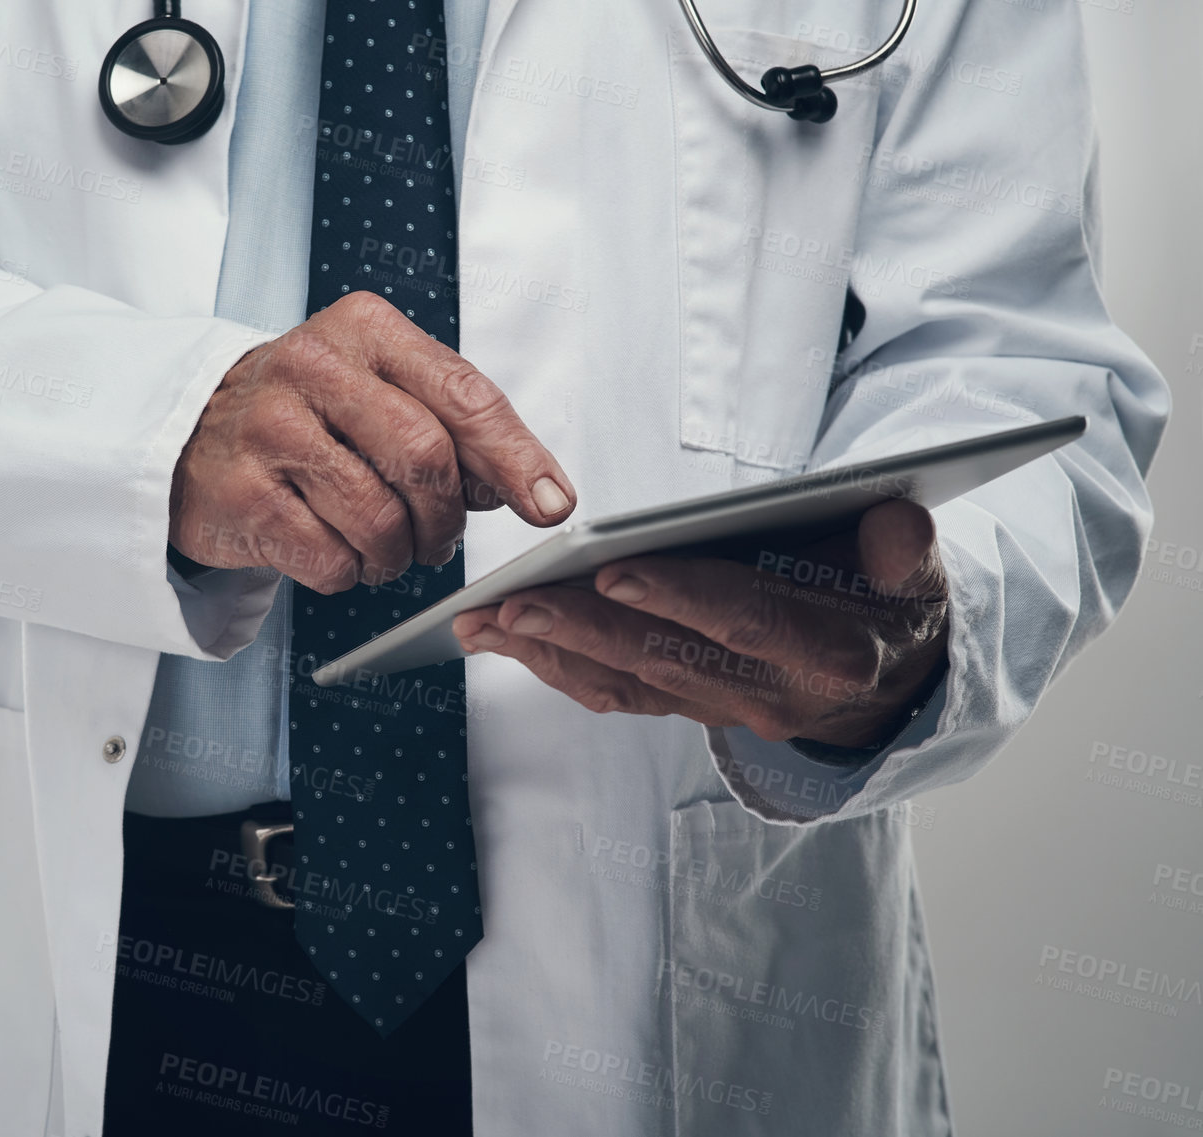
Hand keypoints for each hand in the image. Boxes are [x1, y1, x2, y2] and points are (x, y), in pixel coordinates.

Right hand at [170, 291, 575, 592]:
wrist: (187, 434)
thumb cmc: (303, 413)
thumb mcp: (377, 389)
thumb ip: (450, 426)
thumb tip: (525, 485)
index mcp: (364, 329)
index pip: (462, 394)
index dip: (516, 457)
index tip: (550, 504)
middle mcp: (313, 368)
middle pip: (425, 458)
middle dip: (447, 517)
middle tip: (440, 539)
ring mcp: (270, 430)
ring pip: (380, 518)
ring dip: (397, 554)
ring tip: (384, 549)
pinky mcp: (242, 495)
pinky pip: (331, 559)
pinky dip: (349, 572)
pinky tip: (335, 551)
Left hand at [450, 499, 950, 747]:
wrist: (893, 683)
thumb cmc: (893, 605)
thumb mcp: (920, 578)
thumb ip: (907, 553)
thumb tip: (897, 524)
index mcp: (828, 653)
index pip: (744, 622)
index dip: (680, 598)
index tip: (613, 572)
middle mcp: (766, 694)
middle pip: (664, 660)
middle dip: (582, 632)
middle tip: (513, 604)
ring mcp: (720, 709)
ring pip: (626, 683)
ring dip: (550, 654)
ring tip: (483, 623)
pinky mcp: (687, 708)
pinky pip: (615, 694)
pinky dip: (555, 669)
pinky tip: (505, 641)